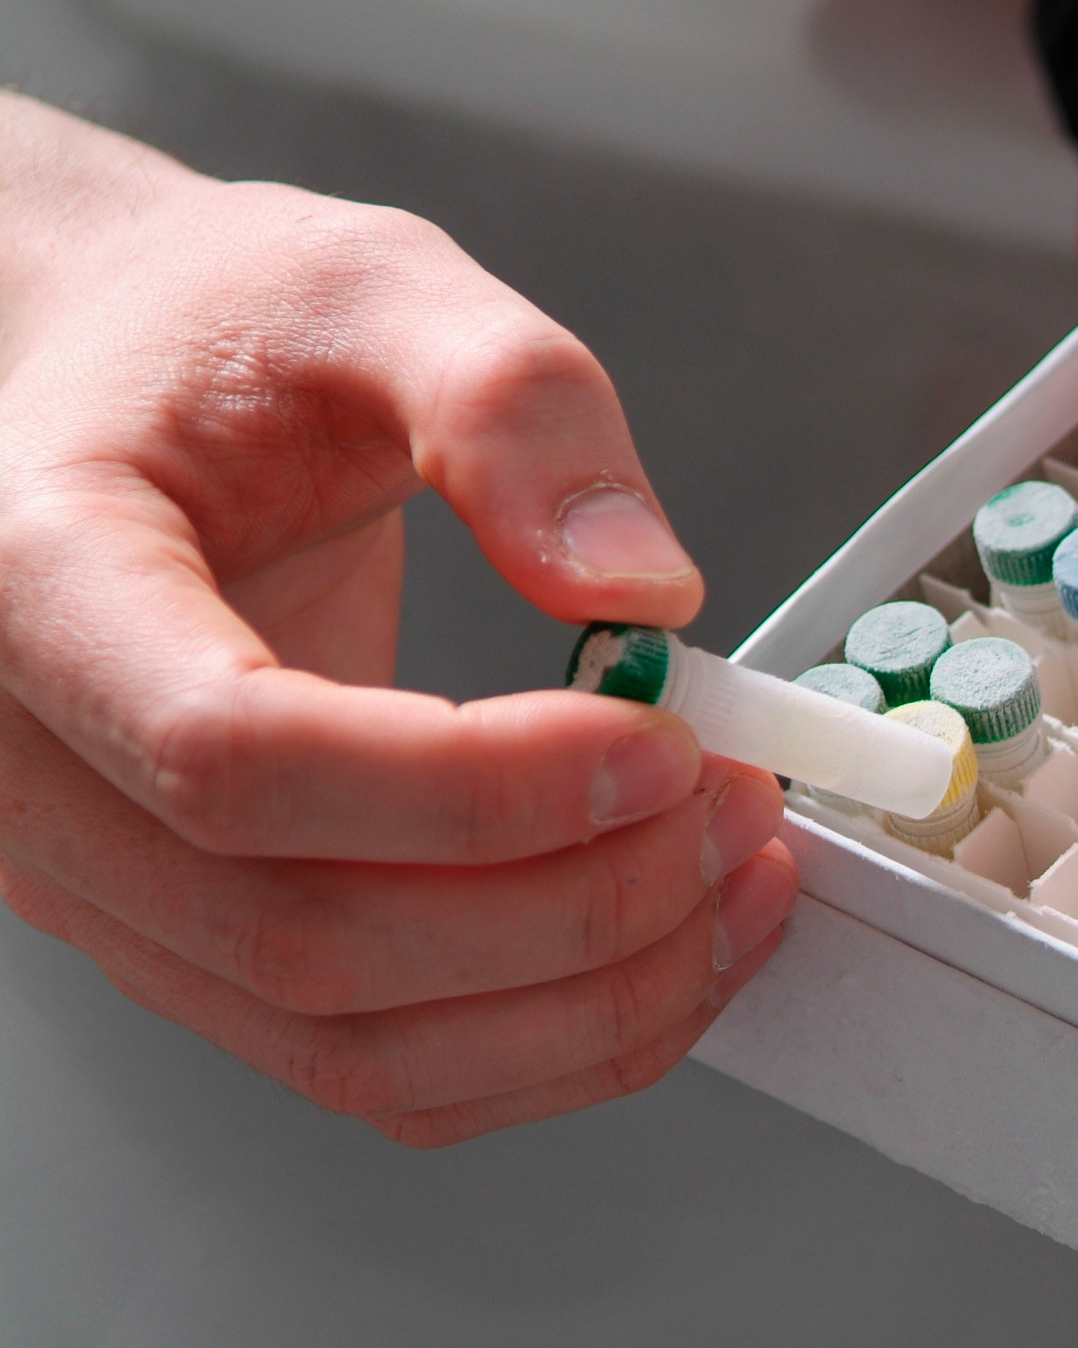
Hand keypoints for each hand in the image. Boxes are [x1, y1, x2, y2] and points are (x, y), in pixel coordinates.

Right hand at [0, 95, 798, 1144]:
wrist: (113, 384)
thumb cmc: (212, 332)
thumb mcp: (371, 287)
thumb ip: (510, 403)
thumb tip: (639, 588)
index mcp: (37, 586)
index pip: (231, 758)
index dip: (474, 789)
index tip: (657, 742)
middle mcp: (35, 775)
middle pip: (309, 941)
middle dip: (573, 907)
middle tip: (734, 806)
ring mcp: (111, 886)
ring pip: (353, 1046)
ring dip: (587, 1003)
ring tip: (737, 879)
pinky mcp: (202, 941)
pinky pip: (379, 1059)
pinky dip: (552, 1037)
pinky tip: (676, 942)